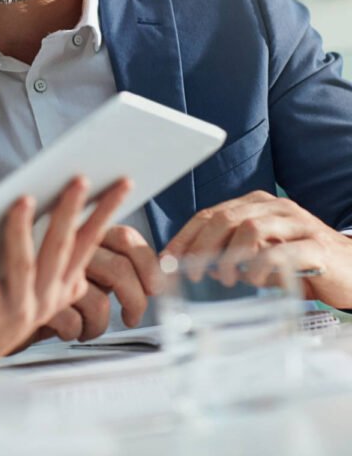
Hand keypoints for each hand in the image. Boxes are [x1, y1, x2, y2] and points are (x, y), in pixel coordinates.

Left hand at [0, 176, 129, 373]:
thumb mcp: (34, 288)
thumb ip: (56, 264)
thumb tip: (72, 217)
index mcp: (60, 286)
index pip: (87, 242)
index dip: (105, 212)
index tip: (122, 183)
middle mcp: (46, 297)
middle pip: (61, 248)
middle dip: (70, 211)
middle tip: (79, 181)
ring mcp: (20, 309)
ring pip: (25, 264)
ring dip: (23, 229)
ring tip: (22, 200)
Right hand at [41, 225, 161, 341]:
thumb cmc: (27, 281)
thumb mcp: (60, 261)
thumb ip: (90, 260)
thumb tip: (143, 279)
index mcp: (76, 234)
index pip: (125, 238)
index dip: (148, 261)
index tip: (157, 285)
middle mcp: (65, 251)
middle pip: (119, 269)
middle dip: (135, 298)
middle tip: (132, 315)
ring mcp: (51, 280)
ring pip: (101, 304)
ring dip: (100, 325)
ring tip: (89, 328)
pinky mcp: (39, 308)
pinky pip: (76, 324)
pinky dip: (76, 332)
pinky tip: (66, 331)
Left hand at [162, 190, 351, 307]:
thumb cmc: (303, 262)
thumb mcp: (261, 254)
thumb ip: (232, 254)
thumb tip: (196, 266)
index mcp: (256, 205)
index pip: (210, 214)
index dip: (186, 236)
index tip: (168, 259)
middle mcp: (275, 207)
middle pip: (225, 217)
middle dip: (201, 245)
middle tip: (191, 271)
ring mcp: (297, 223)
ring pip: (250, 227)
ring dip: (230, 255)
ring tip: (226, 278)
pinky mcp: (317, 245)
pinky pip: (282, 250)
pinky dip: (261, 265)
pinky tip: (254, 280)